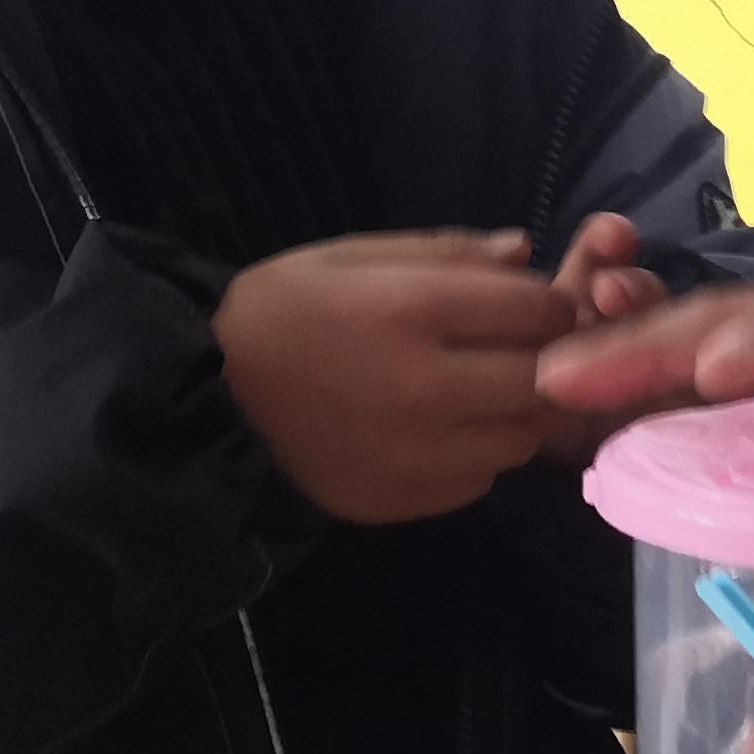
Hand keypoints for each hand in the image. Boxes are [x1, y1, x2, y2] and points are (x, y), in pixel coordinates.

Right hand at [217, 230, 583, 525]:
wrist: (207, 400)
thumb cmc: (281, 311)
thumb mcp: (350, 255)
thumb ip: (444, 251)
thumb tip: (526, 254)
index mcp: (409, 310)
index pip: (537, 310)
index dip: (545, 304)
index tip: (527, 306)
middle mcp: (423, 389)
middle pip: (543, 380)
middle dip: (542, 360)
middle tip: (511, 351)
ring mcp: (415, 456)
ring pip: (521, 439)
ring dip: (513, 413)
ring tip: (474, 393)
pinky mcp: (402, 502)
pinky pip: (479, 481)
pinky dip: (473, 454)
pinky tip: (437, 432)